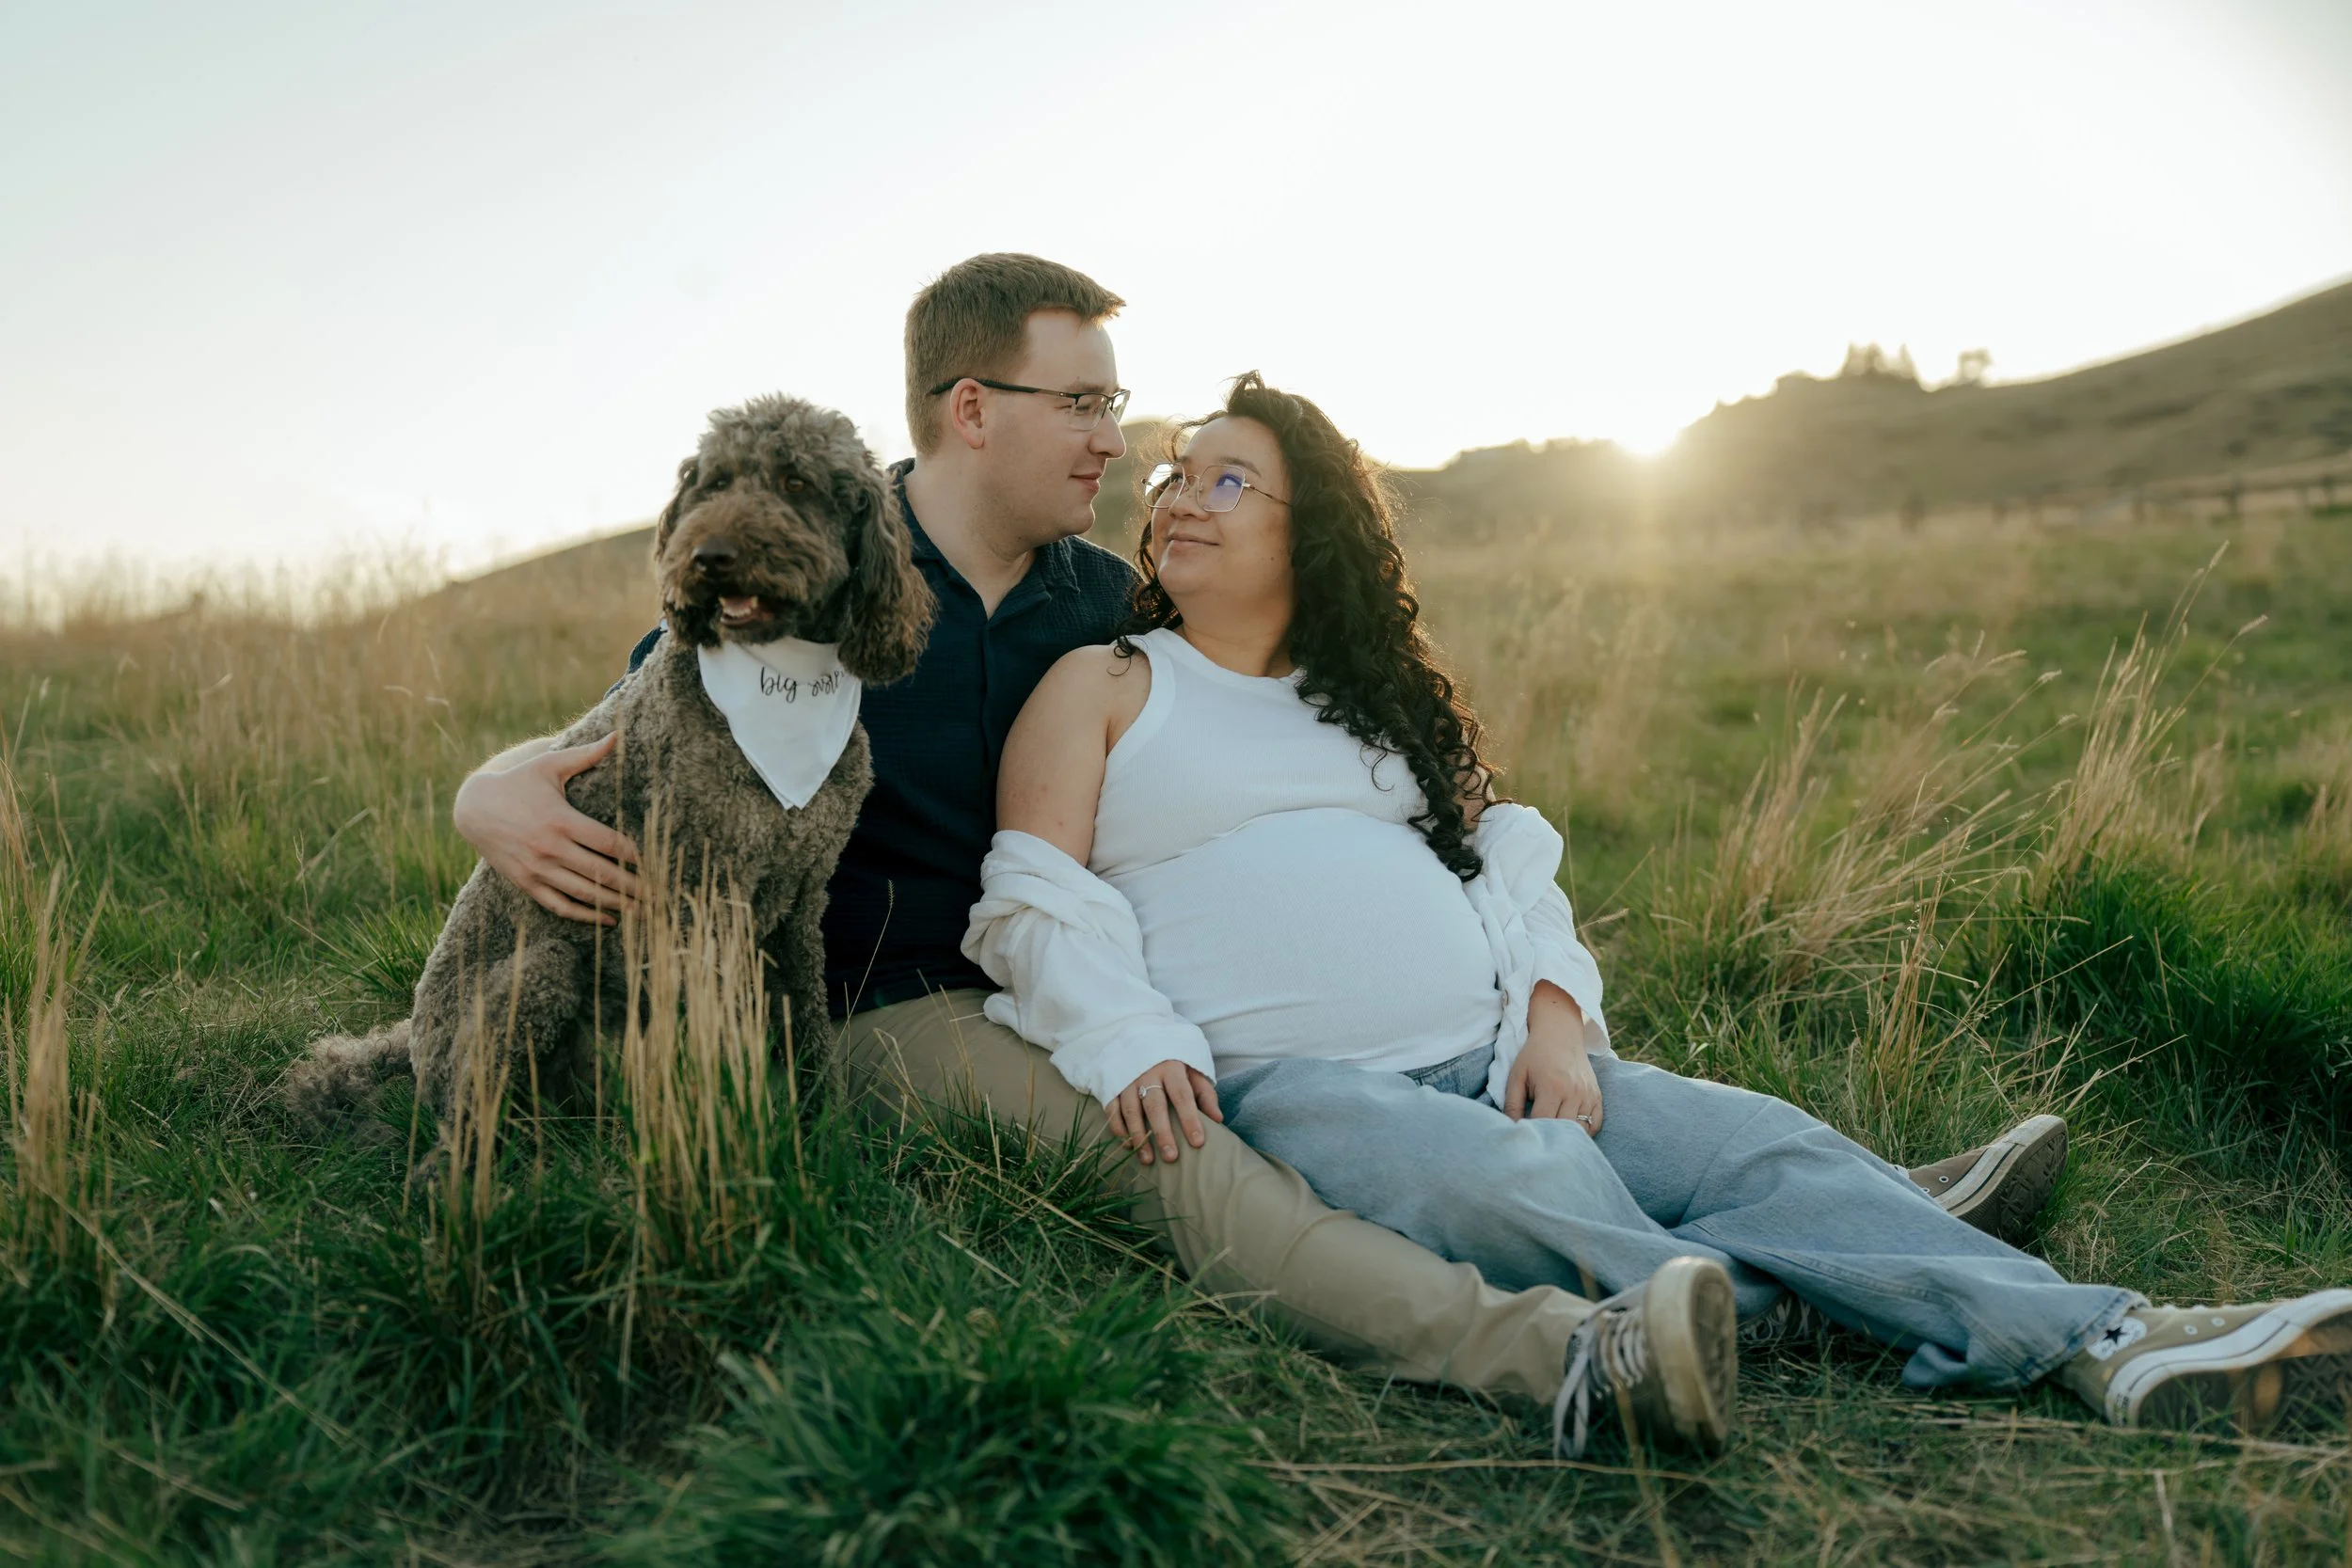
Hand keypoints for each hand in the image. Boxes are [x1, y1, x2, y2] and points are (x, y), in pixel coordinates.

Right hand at [451, 732, 640, 923]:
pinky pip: (559, 905)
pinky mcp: (526, 883)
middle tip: (658, 896)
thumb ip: (585, 755)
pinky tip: (609, 920)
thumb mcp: (549, 765)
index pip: (607, 842)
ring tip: (642, 912)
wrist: (473, 808)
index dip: (633, 854)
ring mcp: (537, 869)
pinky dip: (585, 916)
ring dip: (615, 905)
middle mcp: (550, 848)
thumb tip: (617, 735)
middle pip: (600, 873)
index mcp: (561, 819)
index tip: (654, 862)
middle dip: (632, 886)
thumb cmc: (517, 782)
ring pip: (583, 893)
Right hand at [1105, 1060, 1222, 1165]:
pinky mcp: (1112, 1086)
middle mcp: (1147, 1073)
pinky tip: (1128, 1145)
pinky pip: (1112, 1109)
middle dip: (1163, 1133)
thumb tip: (1218, 1120)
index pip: (1182, 1096)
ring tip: (1148, 1159)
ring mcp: (1127, 1079)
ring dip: (1139, 1137)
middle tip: (1171, 1158)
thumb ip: (1205, 1093)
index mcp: (1171, 1068)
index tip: (1198, 1142)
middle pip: (1155, 1106)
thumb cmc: (1171, 1061)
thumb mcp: (1192, 1070)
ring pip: (1131, 1110)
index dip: (1190, 1119)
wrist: (1138, 1037)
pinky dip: (1118, 1128)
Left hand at [1503, 982, 1602, 1131]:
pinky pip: (1595, 1125)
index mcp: (1552, 1087)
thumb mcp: (1517, 1076)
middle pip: (1563, 1130)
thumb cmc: (1534, 1056)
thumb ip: (1512, 1105)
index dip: (1532, 1132)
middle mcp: (1574, 1093)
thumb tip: (1512, 1130)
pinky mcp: (1597, 1097)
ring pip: (1581, 1131)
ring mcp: (1588, 1095)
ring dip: (1567, 1137)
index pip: (1543, 1123)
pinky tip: (1569, 1128)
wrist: (1560, 1034)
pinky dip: (1583, 1131)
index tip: (1524, 1134)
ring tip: (1554, 1136)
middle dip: (1550, 1137)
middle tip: (1539, 1138)